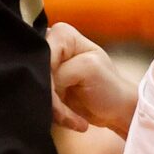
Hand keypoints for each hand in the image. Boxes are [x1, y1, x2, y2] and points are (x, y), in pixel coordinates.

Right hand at [48, 21, 137, 135]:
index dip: (49, 80)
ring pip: (37, 90)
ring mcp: (47, 67)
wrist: (116, 110)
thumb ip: (60, 71)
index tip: (60, 100)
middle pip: (37, 73)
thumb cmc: (109, 86)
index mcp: (63, 34)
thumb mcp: (87, 70)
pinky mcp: (46, 86)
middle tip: (67, 115)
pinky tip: (72, 120)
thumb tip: (43, 84)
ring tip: (74, 120)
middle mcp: (51, 45)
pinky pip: (40, 100)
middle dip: (51, 98)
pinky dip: (55, 114)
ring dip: (54, 110)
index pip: (43, 56)